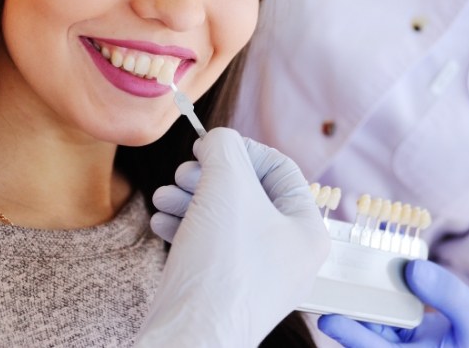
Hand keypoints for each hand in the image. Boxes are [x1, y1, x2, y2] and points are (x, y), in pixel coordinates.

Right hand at [135, 127, 329, 347]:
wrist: (190, 337)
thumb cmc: (221, 263)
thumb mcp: (227, 184)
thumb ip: (224, 146)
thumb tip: (216, 141)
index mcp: (306, 230)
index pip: (279, 168)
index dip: (242, 150)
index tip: (209, 149)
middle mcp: (287, 254)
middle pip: (246, 191)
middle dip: (207, 177)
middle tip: (183, 175)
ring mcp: (256, 275)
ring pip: (223, 216)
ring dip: (188, 198)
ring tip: (162, 198)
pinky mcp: (226, 289)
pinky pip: (209, 244)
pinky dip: (184, 226)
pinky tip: (161, 222)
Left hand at [318, 259, 468, 346]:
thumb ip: (447, 294)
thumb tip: (412, 268)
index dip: (349, 335)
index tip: (327, 319)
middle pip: (368, 331)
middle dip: (347, 309)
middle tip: (323, 284)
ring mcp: (408, 342)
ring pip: (376, 318)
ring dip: (363, 294)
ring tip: (342, 267)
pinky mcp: (412, 330)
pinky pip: (391, 308)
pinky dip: (383, 287)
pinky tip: (375, 259)